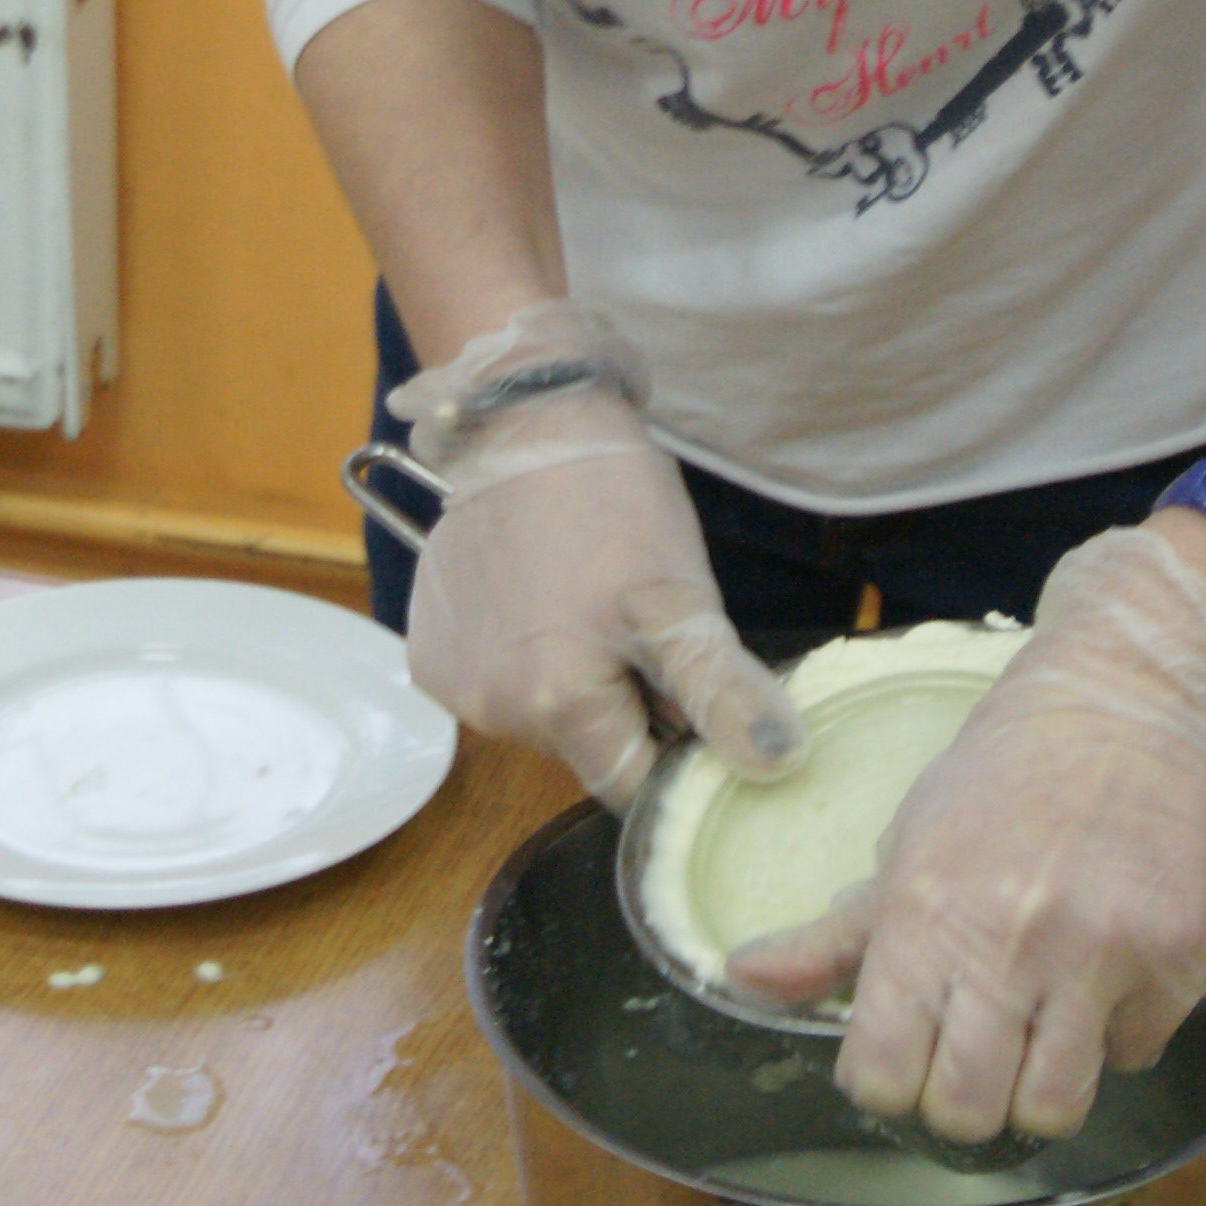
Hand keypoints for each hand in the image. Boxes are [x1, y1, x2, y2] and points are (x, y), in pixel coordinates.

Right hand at [393, 303, 803, 812]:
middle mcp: (492, 713)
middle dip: (625, 710)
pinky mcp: (429, 651)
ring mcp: (452, 683)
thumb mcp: (682, 596)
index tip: (692, 704)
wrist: (523, 417)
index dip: (674, 758)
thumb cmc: (611, 500)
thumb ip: (720, 692)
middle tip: (644, 635)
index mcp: (557, 708)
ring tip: (591, 604)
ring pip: (542, 718)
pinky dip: (523, 657)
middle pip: (586, 752)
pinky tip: (539, 597)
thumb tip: (777, 765)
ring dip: (573, 682)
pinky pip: (494, 682)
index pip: (632, 788)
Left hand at [725, 523, 1205, 1138]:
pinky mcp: (1178, 957)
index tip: (907, 1055)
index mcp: (926, 912)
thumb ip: (832, 934)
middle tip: (976, 1055)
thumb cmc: (1002, 778)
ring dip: (1042, 1084)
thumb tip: (740, 979)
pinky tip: (1108, 975)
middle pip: (968, 1113)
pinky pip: (1137, 1055)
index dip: (888, 1082)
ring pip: (1056, 1109)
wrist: (1127, 703)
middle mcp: (1012, 940)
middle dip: (963, 1100)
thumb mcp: (907, 844)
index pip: (882, 1076)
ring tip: (1041, 1029)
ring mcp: (1102, 954)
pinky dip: (1120, 1032)